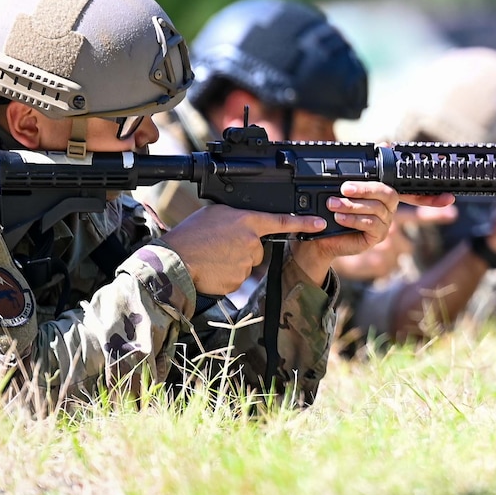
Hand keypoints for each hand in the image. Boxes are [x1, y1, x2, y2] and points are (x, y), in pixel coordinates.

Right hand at [157, 205, 326, 295]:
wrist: (175, 260)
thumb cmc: (191, 234)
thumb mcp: (217, 213)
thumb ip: (238, 217)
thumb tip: (245, 222)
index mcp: (248, 222)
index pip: (283, 221)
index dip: (304, 223)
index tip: (321, 224)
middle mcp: (251, 242)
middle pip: (257, 247)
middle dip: (242, 247)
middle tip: (219, 245)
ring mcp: (245, 264)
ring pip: (246, 263)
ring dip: (232, 261)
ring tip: (212, 255)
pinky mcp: (237, 281)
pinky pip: (236, 278)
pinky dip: (225, 275)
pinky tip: (212, 268)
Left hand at [290, 181, 415, 287]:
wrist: (325, 240)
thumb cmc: (334, 218)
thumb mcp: (341, 200)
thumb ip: (348, 191)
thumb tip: (344, 183)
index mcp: (382, 196)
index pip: (383, 186)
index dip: (366, 185)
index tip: (345, 186)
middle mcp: (387, 209)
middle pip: (387, 195)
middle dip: (363, 191)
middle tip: (343, 190)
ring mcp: (385, 223)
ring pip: (377, 209)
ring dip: (353, 205)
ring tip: (334, 205)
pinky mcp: (378, 236)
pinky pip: (371, 224)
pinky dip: (354, 219)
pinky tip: (340, 218)